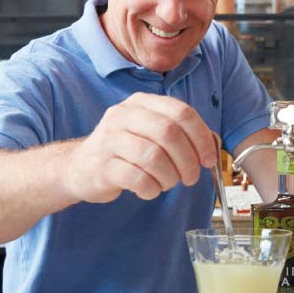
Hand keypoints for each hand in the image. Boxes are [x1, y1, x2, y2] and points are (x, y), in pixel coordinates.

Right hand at [66, 93, 217, 202]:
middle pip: (169, 133)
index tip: (208, 159)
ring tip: (167, 183)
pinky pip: (137, 178)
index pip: (181, 112)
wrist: (80, 168)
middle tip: (191, 178)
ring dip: (169, 177)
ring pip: (153, 157)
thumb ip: (181, 134)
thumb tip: (213, 145)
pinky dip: (151, 189)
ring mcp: (109, 140)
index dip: (202, 137)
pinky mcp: (102, 166)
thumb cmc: (124, 151)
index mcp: (141, 103)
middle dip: (187, 160)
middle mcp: (123, 116)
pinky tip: (150, 189)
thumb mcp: (150, 133)